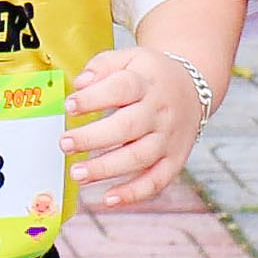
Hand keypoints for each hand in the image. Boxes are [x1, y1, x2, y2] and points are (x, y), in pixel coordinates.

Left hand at [58, 46, 208, 209]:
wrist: (193, 88)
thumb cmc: (147, 75)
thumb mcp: (129, 58)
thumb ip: (102, 67)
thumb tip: (79, 85)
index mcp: (147, 82)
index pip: (121, 88)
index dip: (94, 98)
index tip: (69, 106)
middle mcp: (161, 111)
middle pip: (128, 126)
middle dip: (93, 138)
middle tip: (64, 144)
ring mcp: (169, 138)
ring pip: (140, 157)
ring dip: (106, 168)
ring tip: (77, 173)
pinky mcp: (174, 160)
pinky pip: (156, 181)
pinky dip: (133, 193)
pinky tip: (107, 199)